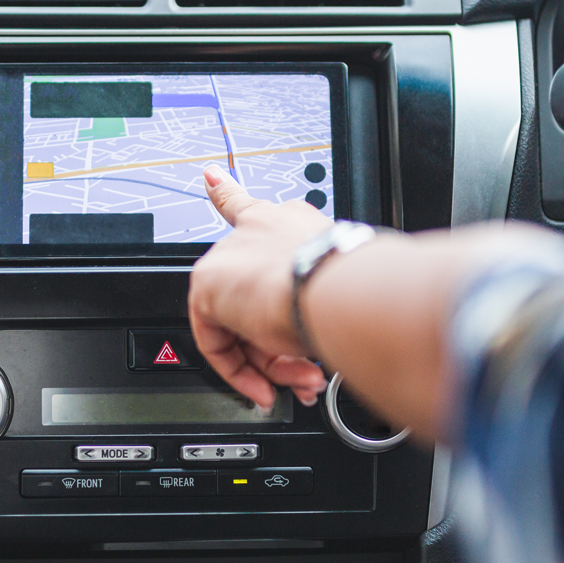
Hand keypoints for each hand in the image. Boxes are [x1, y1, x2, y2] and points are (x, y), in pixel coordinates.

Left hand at [187, 165, 331, 410]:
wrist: (337, 288)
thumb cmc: (354, 287)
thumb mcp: (340, 289)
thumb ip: (323, 307)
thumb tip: (324, 343)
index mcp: (290, 223)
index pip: (248, 205)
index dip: (226, 190)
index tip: (210, 176)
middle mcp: (257, 232)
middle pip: (254, 297)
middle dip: (282, 345)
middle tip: (307, 372)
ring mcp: (230, 256)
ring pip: (241, 324)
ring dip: (275, 364)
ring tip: (302, 381)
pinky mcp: (209, 284)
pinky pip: (217, 341)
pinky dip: (242, 372)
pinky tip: (263, 386)